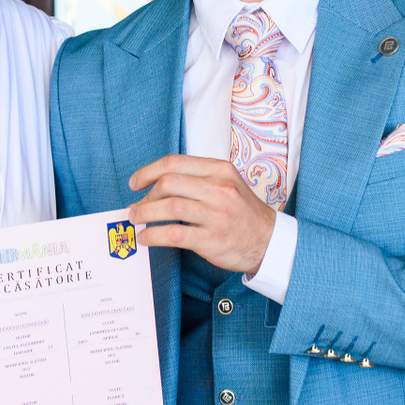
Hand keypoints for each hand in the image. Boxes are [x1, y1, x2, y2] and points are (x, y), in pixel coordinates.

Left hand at [128, 154, 276, 273]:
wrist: (269, 241)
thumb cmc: (242, 212)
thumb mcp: (226, 184)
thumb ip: (197, 179)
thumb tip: (156, 186)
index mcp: (220, 170)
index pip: (175, 163)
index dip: (148, 171)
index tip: (135, 182)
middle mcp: (219, 189)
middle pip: (168, 183)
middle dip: (146, 196)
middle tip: (137, 207)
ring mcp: (217, 214)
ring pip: (169, 207)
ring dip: (145, 214)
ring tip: (135, 220)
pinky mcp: (212, 239)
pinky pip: (174, 234)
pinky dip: (154, 235)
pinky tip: (145, 238)